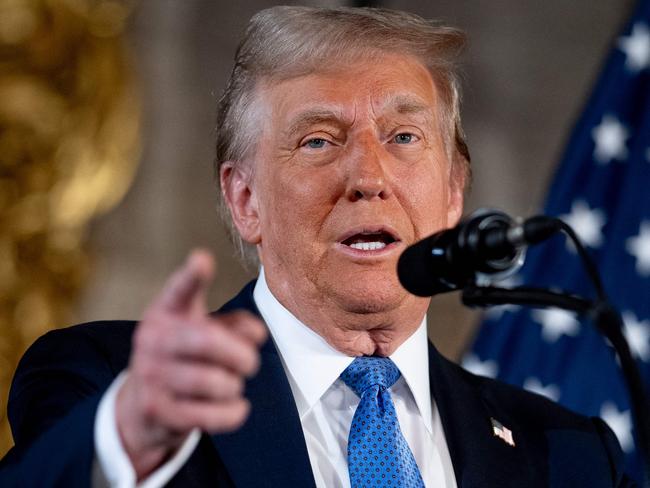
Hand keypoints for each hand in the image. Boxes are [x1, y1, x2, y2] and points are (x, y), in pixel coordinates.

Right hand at [115, 250, 266, 478]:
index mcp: (166, 312)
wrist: (142, 407)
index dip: (192, 276)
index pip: (179, 290)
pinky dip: (234, 412)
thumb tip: (257, 333)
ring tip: (231, 384)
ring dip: (235, 385)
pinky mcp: (158, 411)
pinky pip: (211, 414)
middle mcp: (152, 340)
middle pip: (208, 340)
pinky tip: (237, 407)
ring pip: (214, 381)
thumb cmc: (184, 358)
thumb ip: (233, 324)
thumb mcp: (203, 331)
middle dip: (241, 354)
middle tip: (251, 362)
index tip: (202, 259)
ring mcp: (151, 375)